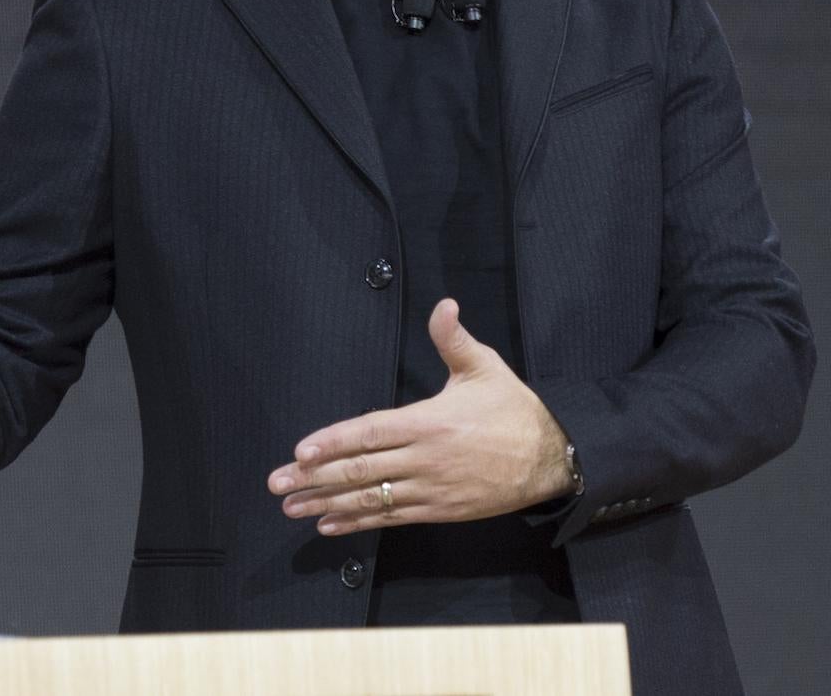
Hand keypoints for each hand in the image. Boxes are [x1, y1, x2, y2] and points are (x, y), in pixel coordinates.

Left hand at [267, 298, 572, 535]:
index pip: (370, 432)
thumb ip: (453, 339)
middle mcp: (425, 459)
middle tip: (278, 483)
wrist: (552, 457)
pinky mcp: (440, 511)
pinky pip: (392, 519)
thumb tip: (443, 304)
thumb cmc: (513, 409)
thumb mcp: (484, 367)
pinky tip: (330, 525)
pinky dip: (359, 523)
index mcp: (429, 422)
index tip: (301, 451)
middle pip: (361, 470)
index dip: (333, 442)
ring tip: (292, 507)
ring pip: (371, 499)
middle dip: (314, 478)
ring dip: (327, 504)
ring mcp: (431, 489)